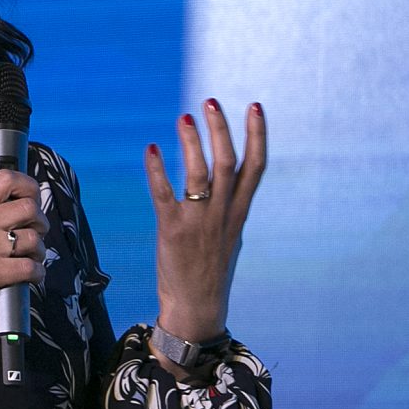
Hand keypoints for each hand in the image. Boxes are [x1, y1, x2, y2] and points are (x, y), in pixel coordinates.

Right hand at [0, 167, 47, 329]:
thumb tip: (2, 215)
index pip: (6, 179)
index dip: (27, 185)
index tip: (31, 196)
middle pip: (29, 208)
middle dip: (39, 221)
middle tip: (35, 231)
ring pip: (34, 240)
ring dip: (39, 251)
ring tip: (32, 258)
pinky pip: (31, 268)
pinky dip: (37, 273)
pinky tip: (30, 276)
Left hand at [147, 99, 265, 341]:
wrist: (197, 305)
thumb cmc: (209, 270)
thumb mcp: (228, 235)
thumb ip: (228, 208)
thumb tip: (224, 184)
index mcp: (240, 212)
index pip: (256, 166)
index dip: (257, 134)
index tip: (254, 106)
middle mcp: (223, 213)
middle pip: (228, 161)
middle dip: (221, 128)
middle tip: (210, 102)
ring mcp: (199, 221)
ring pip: (199, 173)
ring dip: (191, 142)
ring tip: (183, 118)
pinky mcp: (172, 230)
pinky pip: (164, 194)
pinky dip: (157, 170)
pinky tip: (151, 149)